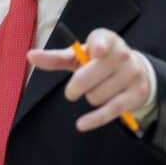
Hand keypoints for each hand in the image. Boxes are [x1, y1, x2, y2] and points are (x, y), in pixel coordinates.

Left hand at [27, 28, 151, 131]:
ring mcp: (132, 74)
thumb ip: (55, 57)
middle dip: (75, 87)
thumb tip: (29, 55)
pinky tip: (81, 124)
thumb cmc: (99, 61)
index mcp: (107, 40)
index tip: (96, 51)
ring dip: (90, 97)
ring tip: (97, 90)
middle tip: (72, 91)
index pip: (102, 41)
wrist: (135, 70)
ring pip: (96, 95)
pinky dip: (94, 119)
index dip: (99, 46)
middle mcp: (122, 54)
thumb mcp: (79, 56)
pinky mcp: (136, 94)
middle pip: (88, 76)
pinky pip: (111, 110)